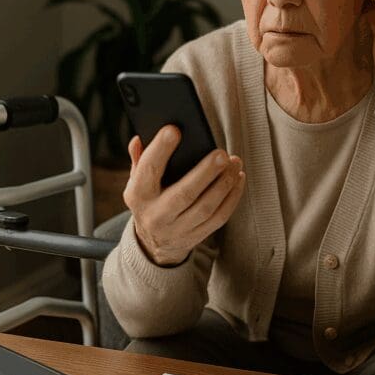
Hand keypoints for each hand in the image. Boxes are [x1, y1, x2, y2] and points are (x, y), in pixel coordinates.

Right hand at [123, 125, 245, 265]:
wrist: (153, 243)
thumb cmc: (149, 200)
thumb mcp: (137, 181)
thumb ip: (140, 159)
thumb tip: (139, 139)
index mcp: (138, 195)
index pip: (148, 170)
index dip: (160, 150)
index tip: (174, 130)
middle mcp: (156, 215)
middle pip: (184, 194)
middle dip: (205, 172)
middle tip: (221, 153)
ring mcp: (177, 229)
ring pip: (206, 207)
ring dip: (224, 183)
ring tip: (234, 162)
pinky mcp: (196, 236)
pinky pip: (219, 217)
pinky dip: (232, 197)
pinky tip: (238, 178)